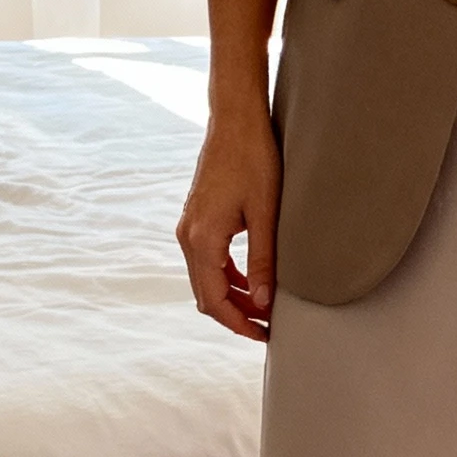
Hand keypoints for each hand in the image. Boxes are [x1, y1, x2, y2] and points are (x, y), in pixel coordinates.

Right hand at [176, 111, 281, 341]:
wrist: (235, 121)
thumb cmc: (253, 159)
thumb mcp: (265, 214)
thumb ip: (263, 260)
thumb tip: (264, 302)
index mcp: (202, 239)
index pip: (214, 300)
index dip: (239, 323)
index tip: (263, 335)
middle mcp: (188, 237)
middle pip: (206, 295)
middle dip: (236, 315)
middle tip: (268, 327)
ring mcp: (189, 228)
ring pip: (206, 280)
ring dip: (233, 297)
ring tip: (264, 308)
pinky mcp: (197, 220)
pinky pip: (208, 261)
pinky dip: (228, 278)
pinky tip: (252, 281)